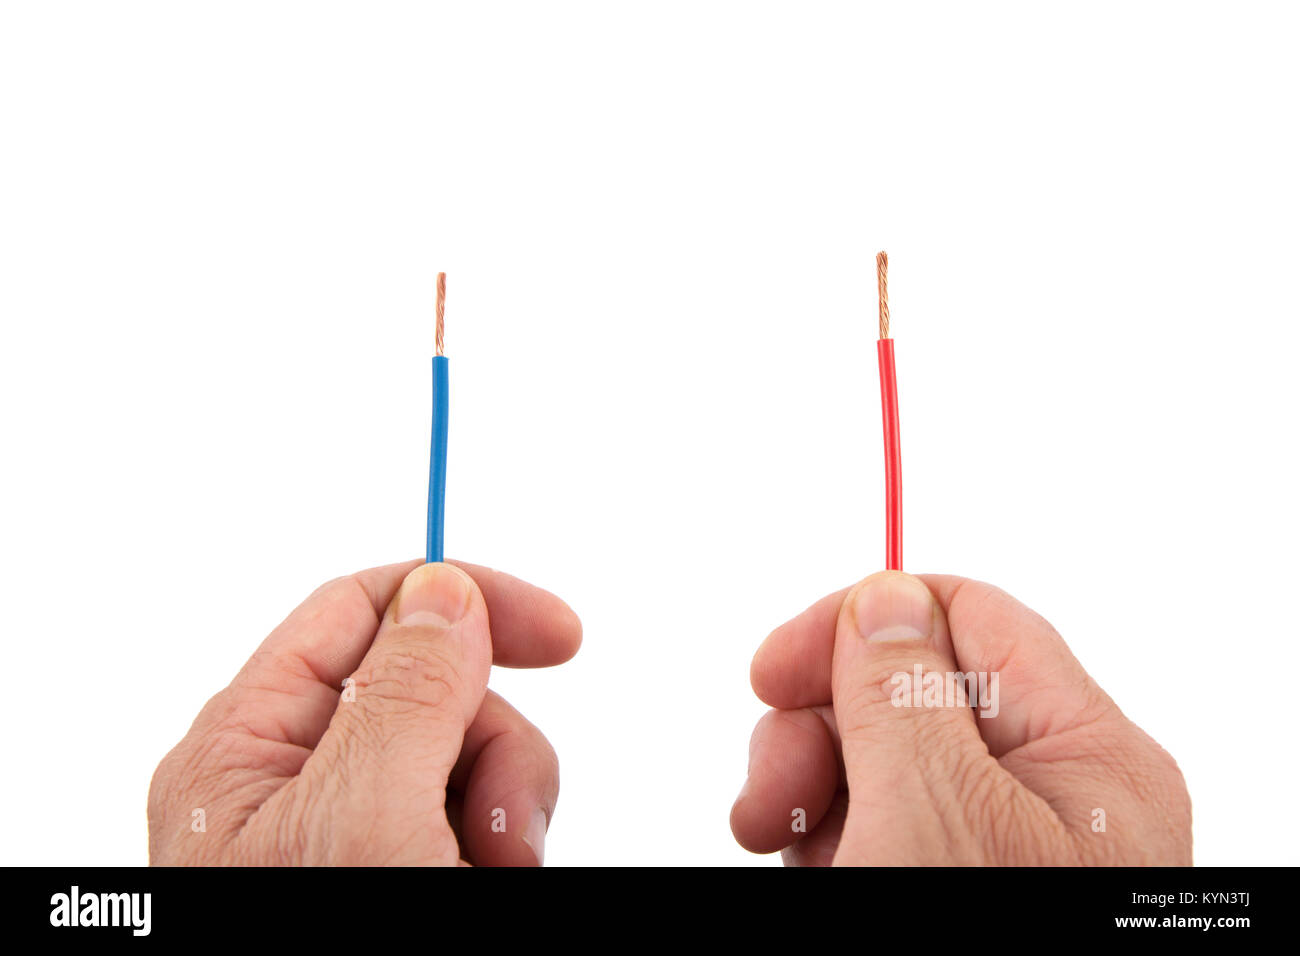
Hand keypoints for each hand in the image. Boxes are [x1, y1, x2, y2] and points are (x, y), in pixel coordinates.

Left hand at [149, 560, 580, 864]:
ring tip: (492, 873)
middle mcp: (291, 785)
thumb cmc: (320, 955)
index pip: (356, 611)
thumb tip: (441, 588)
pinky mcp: (395, 866)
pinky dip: (499, 845)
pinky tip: (488, 878)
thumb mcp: (366, 818)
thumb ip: (406, 693)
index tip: (558, 631)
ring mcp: (346, 833)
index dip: (460, 599)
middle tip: (498, 829)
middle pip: (430, 690)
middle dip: (491, 745)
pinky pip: (473, 817)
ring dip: (504, 807)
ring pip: (465, 756)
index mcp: (244, 751)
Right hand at [731, 571, 1190, 864]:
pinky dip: (827, 834)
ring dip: (810, 787)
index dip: (860, 621)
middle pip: (910, 692)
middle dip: (820, 727)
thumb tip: (884, 596)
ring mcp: (1001, 844)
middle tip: (771, 792)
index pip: (969, 617)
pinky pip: (878, 820)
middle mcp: (1053, 794)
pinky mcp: (953, 877)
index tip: (773, 668)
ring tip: (779, 842)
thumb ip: (900, 691)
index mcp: (1088, 757)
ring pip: (881, 760)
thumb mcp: (932, 814)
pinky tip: (809, 866)